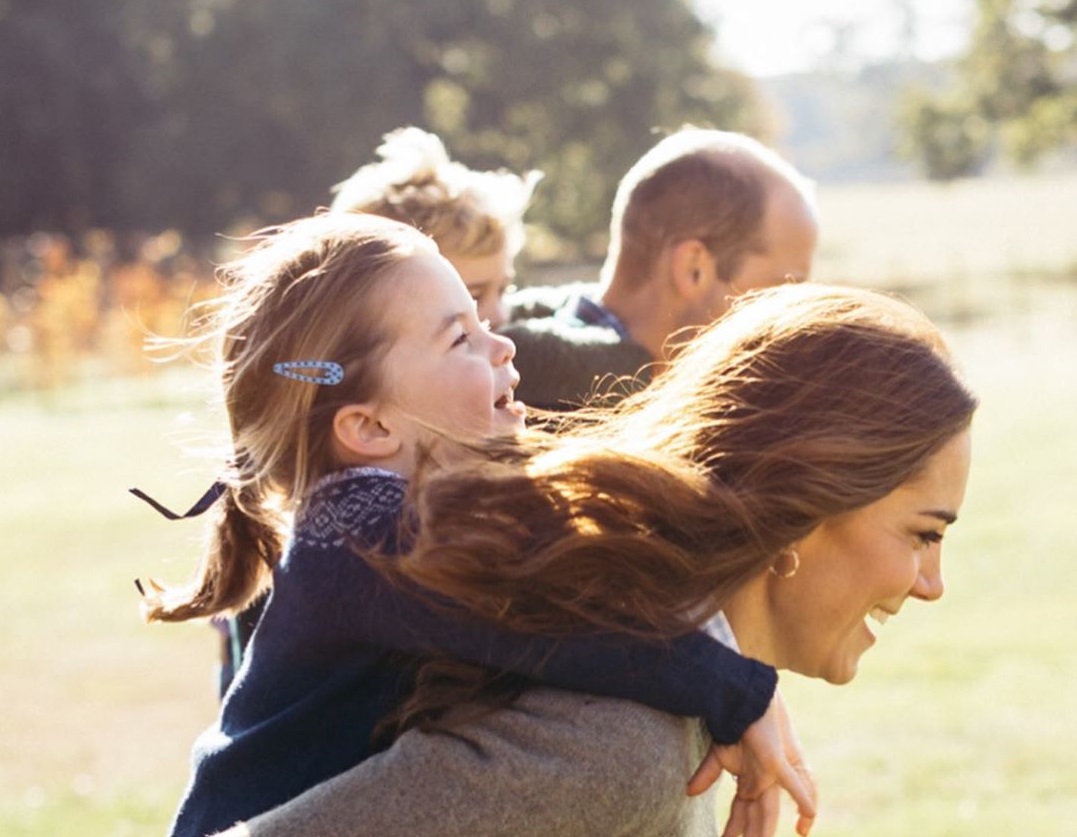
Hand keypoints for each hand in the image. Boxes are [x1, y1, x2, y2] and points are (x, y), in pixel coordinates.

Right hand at [686, 690, 815, 836]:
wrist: (742, 699)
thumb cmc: (734, 724)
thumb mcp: (717, 754)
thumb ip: (706, 775)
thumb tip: (689, 793)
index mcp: (749, 782)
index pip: (741, 813)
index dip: (733, 830)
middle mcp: (761, 782)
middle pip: (756, 817)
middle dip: (750, 835)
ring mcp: (770, 774)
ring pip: (769, 810)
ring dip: (764, 829)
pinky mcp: (777, 762)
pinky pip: (792, 785)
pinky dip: (802, 801)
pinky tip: (808, 818)